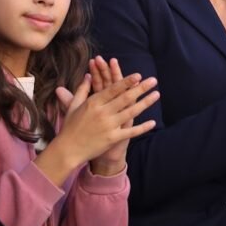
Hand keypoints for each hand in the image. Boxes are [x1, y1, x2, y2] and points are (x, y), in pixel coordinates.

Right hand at [41, 72, 158, 182]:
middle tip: (153, 80)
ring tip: (157, 94)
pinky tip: (153, 122)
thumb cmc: (70, 127)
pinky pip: (131, 132)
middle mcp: (103, 113)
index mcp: (93, 103)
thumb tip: (89, 75)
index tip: (138, 75)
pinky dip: (143, 127)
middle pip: (125, 98)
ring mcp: (109, 126)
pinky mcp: (112, 138)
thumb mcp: (74, 105)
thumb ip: (82, 89)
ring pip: (131, 112)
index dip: (126, 81)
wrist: (68, 150)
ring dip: (145, 103)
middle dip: (141, 88)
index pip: (113, 89)